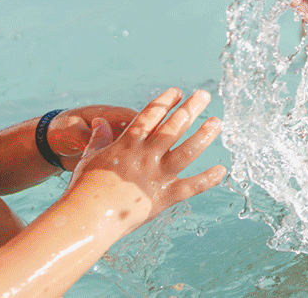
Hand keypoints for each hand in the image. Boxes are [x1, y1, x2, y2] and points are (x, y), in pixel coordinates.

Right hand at [65, 88, 225, 236]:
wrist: (88, 217)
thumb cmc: (85, 187)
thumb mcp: (89, 157)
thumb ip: (98, 139)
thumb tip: (100, 121)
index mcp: (128, 145)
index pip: (150, 116)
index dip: (165, 101)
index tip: (177, 91)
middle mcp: (146, 156)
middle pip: (173, 127)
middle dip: (190, 108)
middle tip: (205, 95)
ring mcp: (158, 176)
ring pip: (188, 151)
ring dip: (204, 135)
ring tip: (217, 122)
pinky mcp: (165, 197)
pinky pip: (192, 186)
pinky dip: (208, 178)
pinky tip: (222, 169)